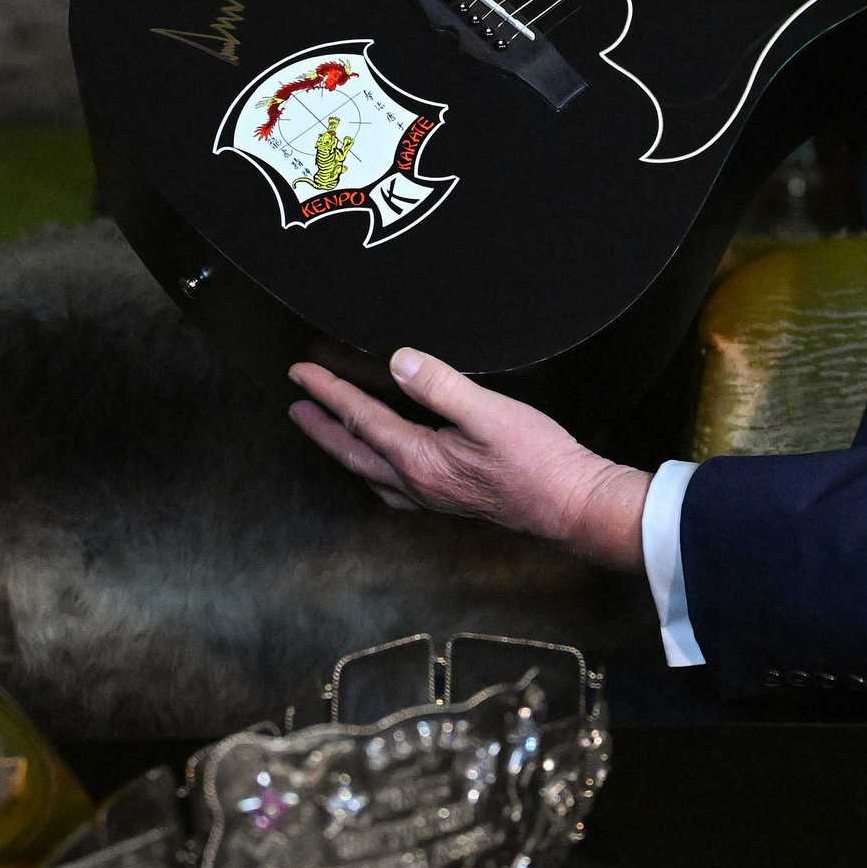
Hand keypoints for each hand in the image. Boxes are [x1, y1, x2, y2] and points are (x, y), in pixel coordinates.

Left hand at [287, 348, 650, 572]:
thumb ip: (442, 387)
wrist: (571, 504)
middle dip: (321, 425)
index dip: (329, 392)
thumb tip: (400, 363)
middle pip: (353, 451)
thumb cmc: (537, 461)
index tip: (301, 373)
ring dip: (343, 449)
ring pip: (369, 472)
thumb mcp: (490, 413)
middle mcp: (417, 483)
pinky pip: (392, 486)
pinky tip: (384, 466)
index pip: (361, 419)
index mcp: (419, 460)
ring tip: (328, 433)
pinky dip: (373, 470)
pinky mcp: (449, 500)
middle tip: (295, 406)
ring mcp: (432, 496)